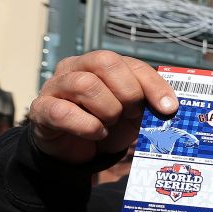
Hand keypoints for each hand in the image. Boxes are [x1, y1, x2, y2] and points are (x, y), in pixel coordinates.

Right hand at [27, 51, 177, 163]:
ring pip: (85, 84)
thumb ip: (148, 105)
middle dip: (128, 93)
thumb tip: (170, 108)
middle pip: (105, 62)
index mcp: (102, 64)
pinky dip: (87, 126)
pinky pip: (62, 112)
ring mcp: (56, 86)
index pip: (132, 63)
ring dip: (107, 109)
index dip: (153, 85)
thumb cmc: (105, 124)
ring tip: (111, 124)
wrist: (75, 149)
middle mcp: (77, 68)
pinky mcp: (41, 109)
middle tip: (132, 114)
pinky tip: (97, 133)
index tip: (169, 108)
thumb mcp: (132, 114)